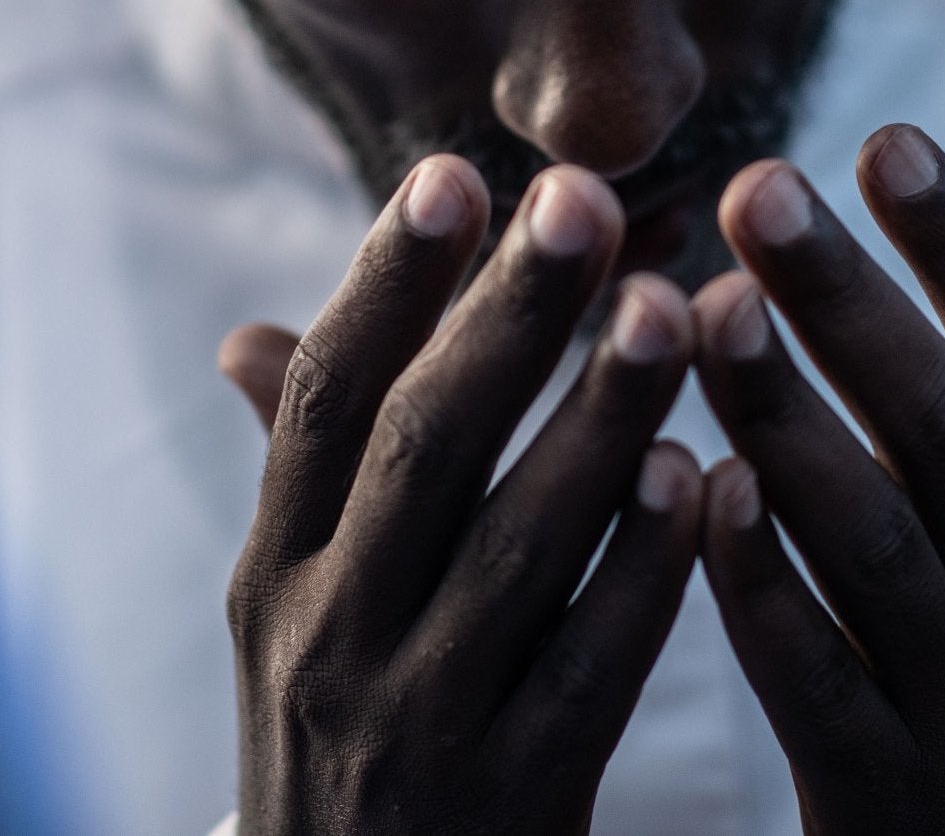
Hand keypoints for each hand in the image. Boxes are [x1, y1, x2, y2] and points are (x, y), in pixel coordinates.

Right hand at [220, 156, 703, 835]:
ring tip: (674, 310)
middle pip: (421, 449)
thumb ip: (304, 481)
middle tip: (582, 197)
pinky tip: (699, 482)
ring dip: (596, 420)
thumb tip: (245, 334)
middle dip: (504, 317)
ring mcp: (417, 726)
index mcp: (276, 574)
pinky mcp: (513, 805)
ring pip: (515, 549)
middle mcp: (328, 639)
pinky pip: (589, 670)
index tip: (454, 172)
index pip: (324, 402)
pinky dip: (642, 573)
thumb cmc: (345, 742)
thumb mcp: (292, 621)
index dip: (385, 283)